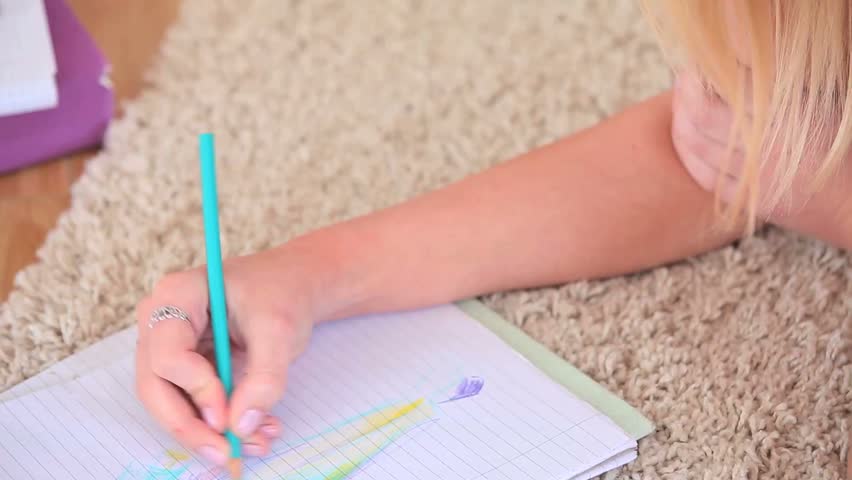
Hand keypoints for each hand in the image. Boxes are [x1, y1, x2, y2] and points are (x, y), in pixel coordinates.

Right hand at [134, 245, 324, 465]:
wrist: (294, 285)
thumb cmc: (283, 293)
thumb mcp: (281, 330)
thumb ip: (264, 378)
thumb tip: (240, 426)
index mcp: (177, 295)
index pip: (167, 354)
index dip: (195, 390)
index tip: (228, 416)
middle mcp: (161, 320)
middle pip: (155, 385)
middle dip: (190, 426)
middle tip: (225, 454)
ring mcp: (169, 344)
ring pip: (171, 401)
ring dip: (208, 431)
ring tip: (254, 443)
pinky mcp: (186, 366)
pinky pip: (192, 402)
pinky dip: (220, 422)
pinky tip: (254, 433)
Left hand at [671, 70, 851, 246]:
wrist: (848, 198)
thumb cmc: (831, 142)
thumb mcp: (810, 105)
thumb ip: (772, 88)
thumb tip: (733, 67)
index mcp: (777, 122)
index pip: (713, 99)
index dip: (695, 82)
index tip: (693, 70)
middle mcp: (759, 151)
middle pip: (696, 120)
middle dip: (683, 98)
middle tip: (684, 86)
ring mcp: (748, 179)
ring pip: (693, 148)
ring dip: (680, 124)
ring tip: (683, 108)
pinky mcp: (742, 200)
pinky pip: (701, 175)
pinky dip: (689, 154)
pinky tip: (689, 140)